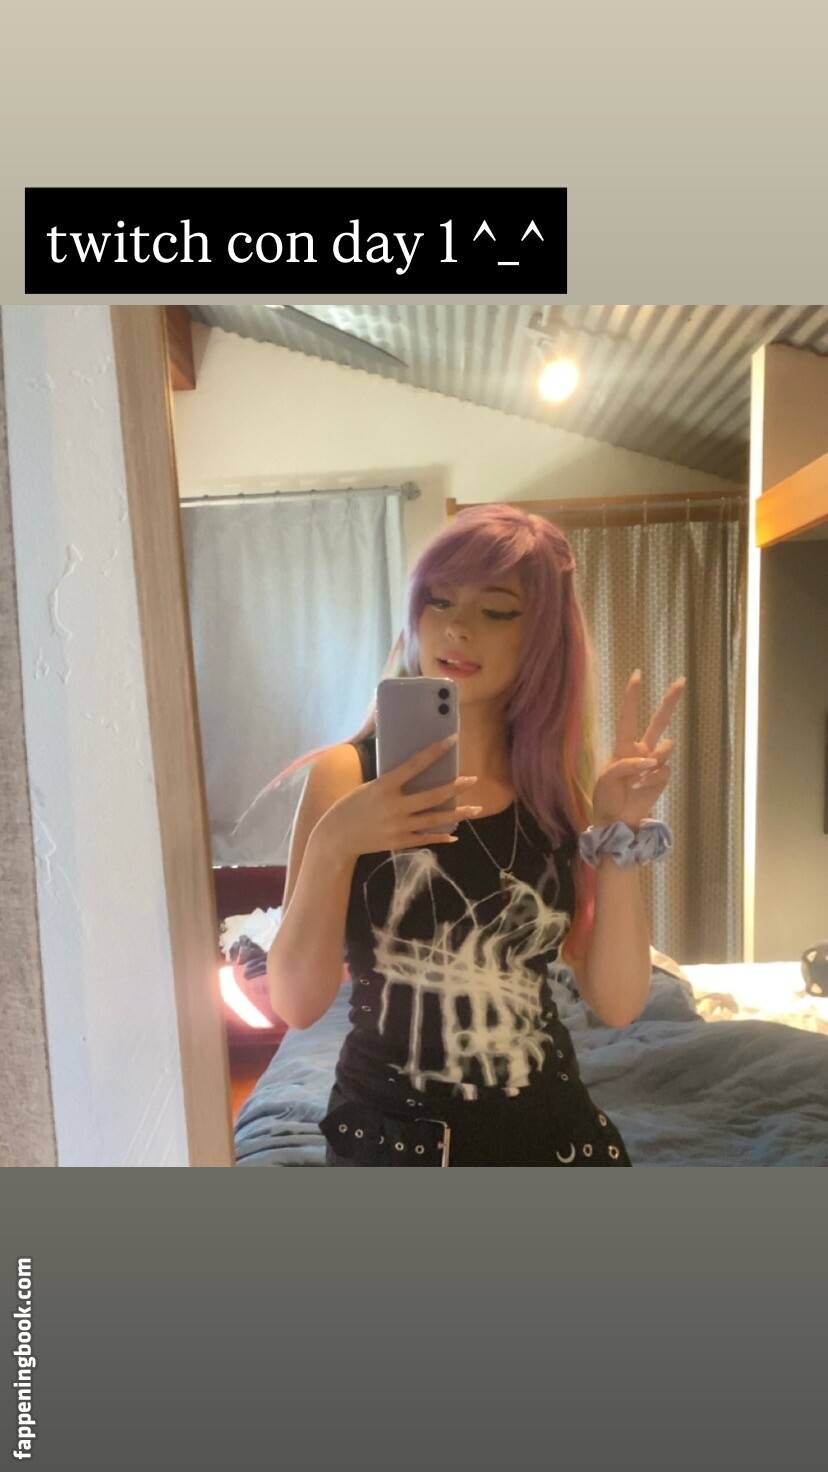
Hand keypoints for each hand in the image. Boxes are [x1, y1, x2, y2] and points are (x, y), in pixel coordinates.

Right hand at [316, 735, 479, 862]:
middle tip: (473, 780)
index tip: (452, 740)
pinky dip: (441, 836)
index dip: (435, 752)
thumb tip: (414, 770)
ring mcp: (398, 826)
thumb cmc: (350, 806)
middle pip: (432, 796)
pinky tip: (454, 834)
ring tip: (475, 808)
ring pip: (434, 819)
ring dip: (457, 813)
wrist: (335, 837)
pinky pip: (425, 839)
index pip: (414, 765)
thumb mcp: (368, 787)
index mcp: (384, 786)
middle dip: (456, 787)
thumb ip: (391, 782)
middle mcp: (394, 806)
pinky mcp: (398, 842)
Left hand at [591, 671, 684, 829]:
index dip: (633, 696)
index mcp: (623, 745)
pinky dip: (653, 779)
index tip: (637, 674)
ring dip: (655, 758)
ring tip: (639, 776)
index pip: (629, 716)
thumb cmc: (606, 796)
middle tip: (681, 680)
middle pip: (659, 721)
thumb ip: (626, 764)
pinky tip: (643, 787)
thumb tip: (650, 762)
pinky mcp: (662, 777)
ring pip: (665, 747)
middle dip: (670, 701)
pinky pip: (664, 770)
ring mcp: (654, 763)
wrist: (616, 819)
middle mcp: (641, 750)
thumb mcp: (607, 777)